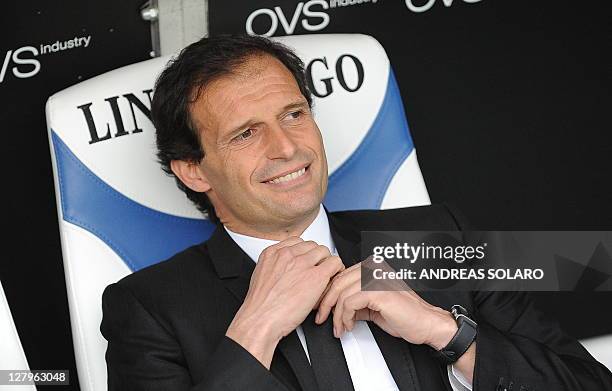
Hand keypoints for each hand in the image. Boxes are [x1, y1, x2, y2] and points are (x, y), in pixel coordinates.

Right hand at [226, 237, 343, 367]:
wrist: (260, 320)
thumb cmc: (260, 307)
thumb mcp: (261, 278)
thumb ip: (275, 267)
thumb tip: (287, 270)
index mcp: (272, 253)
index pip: (297, 242)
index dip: (305, 253)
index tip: (307, 262)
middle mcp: (287, 255)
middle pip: (312, 246)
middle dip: (316, 258)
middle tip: (317, 272)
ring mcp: (302, 264)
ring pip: (324, 252)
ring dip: (326, 264)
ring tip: (324, 278)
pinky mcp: (316, 276)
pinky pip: (334, 263)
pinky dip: (336, 270)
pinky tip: (331, 281)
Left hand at [316, 261, 456, 349]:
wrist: (426, 324)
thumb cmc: (405, 315)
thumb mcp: (372, 306)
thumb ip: (355, 301)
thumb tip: (337, 306)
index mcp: (372, 267)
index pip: (340, 275)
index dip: (327, 293)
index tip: (322, 308)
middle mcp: (373, 268)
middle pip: (337, 282)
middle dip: (326, 303)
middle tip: (322, 318)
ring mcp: (376, 278)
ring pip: (341, 293)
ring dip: (336, 315)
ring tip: (339, 327)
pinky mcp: (377, 291)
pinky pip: (349, 302)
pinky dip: (345, 317)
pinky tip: (349, 325)